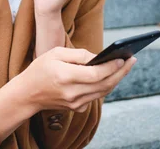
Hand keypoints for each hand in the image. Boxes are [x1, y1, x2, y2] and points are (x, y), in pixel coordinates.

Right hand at [17, 47, 136, 112]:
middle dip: (121, 72)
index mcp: (65, 77)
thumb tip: (99, 57)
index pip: (96, 74)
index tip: (123, 58)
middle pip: (104, 84)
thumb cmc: (40, 69)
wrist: (27, 94)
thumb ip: (79, 55)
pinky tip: (111, 75)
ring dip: (116, 79)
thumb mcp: (55, 53)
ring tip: (126, 66)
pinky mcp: (77, 108)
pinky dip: (105, 85)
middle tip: (132, 60)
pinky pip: (96, 96)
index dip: (112, 67)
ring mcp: (75, 103)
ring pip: (103, 91)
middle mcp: (72, 93)